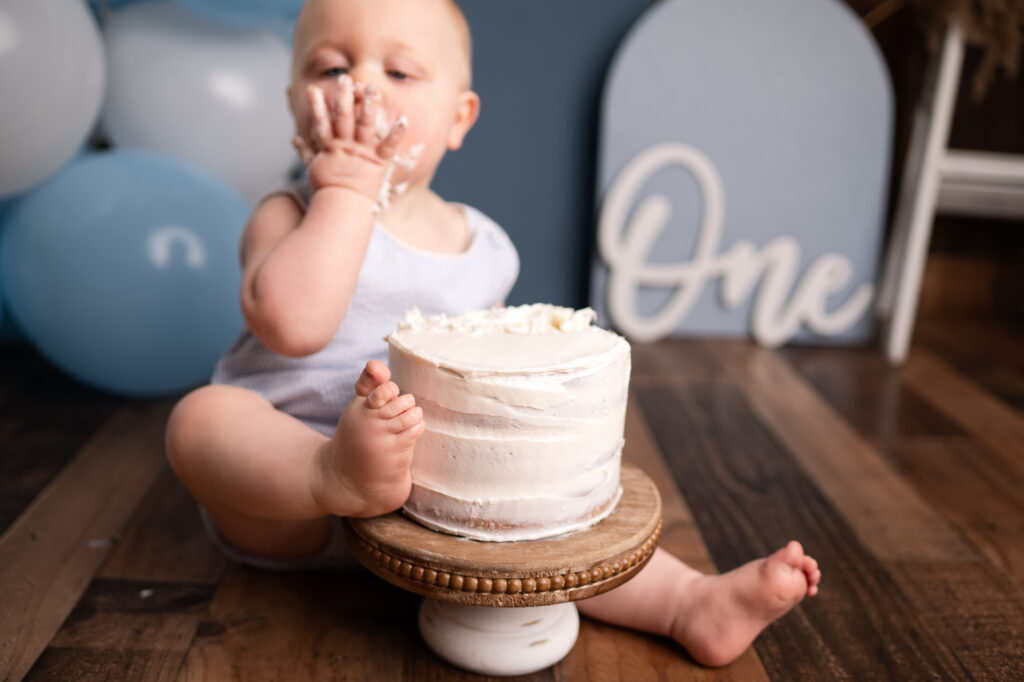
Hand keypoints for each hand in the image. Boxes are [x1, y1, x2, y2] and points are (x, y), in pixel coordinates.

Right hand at [292, 75, 405, 199]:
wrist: (342, 208)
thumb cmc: (328, 189)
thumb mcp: (313, 169)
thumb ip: (305, 151)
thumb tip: (294, 139)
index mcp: (330, 147)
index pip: (322, 123)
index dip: (318, 106)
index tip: (313, 89)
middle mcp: (346, 147)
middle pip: (344, 118)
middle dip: (344, 98)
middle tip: (345, 79)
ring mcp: (363, 153)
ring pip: (366, 126)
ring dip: (369, 106)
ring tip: (372, 88)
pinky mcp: (379, 163)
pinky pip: (389, 146)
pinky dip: (396, 133)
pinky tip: (403, 119)